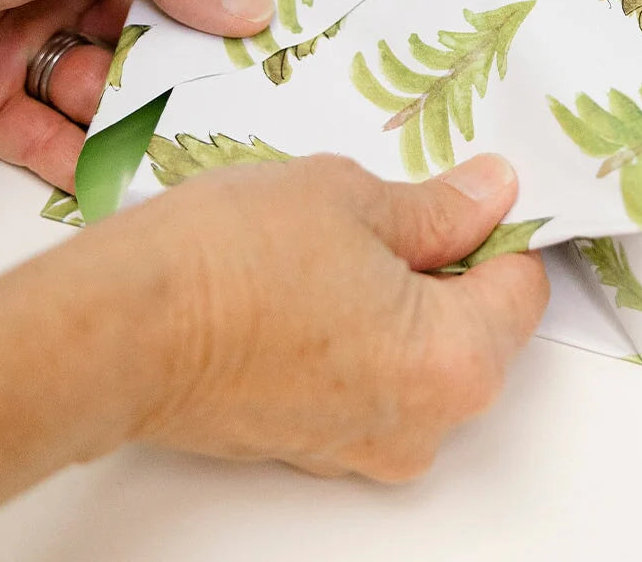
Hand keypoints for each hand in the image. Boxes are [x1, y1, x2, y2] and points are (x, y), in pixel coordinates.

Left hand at [0, 0, 274, 188]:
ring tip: (190, 142)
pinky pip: (49, 142)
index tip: (270, 35)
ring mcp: (19, 47)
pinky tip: (129, 176)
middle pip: (146, 34)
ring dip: (144, 118)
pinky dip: (89, 162)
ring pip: (106, 93)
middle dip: (189, 67)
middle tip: (241, 100)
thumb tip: (255, 6)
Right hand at [0, 153, 548, 518]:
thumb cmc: (232, 260)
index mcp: (455, 363)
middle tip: (391, 213)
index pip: (522, 285)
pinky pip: (372, 382)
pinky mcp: (316, 447)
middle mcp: (423, 424)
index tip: (464, 195)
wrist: (119, 329)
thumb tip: (493, 194)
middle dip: (448, 266)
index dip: (498, 228)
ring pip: (422, 355)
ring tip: (339, 249)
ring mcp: (365, 446)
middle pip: (477, 327)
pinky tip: (309, 290)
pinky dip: (361, 336)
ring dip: (402, 300)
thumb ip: (442, 207)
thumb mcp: (356, 199)